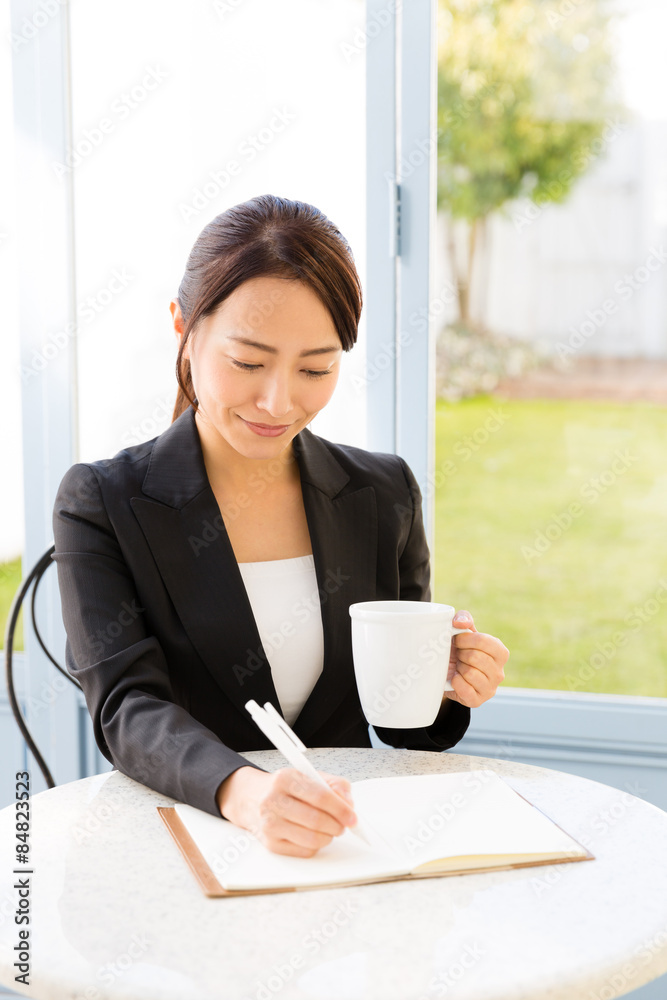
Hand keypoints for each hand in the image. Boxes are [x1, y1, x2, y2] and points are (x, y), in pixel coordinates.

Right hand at [216, 766, 357, 856]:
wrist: (252, 798)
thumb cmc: (285, 788)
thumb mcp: (308, 776)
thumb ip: (334, 785)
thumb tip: (349, 803)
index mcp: (285, 779)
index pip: (320, 796)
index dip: (341, 809)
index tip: (352, 817)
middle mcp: (273, 801)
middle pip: (316, 820)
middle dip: (337, 825)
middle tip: (344, 825)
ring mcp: (270, 824)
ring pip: (312, 839)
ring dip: (329, 837)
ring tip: (330, 829)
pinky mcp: (270, 844)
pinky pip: (304, 851)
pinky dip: (317, 845)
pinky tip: (315, 835)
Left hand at [445, 610, 508, 707]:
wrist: (449, 672)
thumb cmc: (459, 649)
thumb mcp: (462, 630)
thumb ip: (463, 618)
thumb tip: (460, 623)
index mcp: (501, 652)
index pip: (484, 641)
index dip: (465, 639)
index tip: (457, 640)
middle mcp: (500, 672)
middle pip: (474, 657)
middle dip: (460, 654)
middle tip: (458, 656)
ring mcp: (490, 688)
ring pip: (469, 673)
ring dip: (458, 668)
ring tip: (459, 667)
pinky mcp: (477, 701)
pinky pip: (464, 689)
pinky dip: (455, 682)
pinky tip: (456, 679)